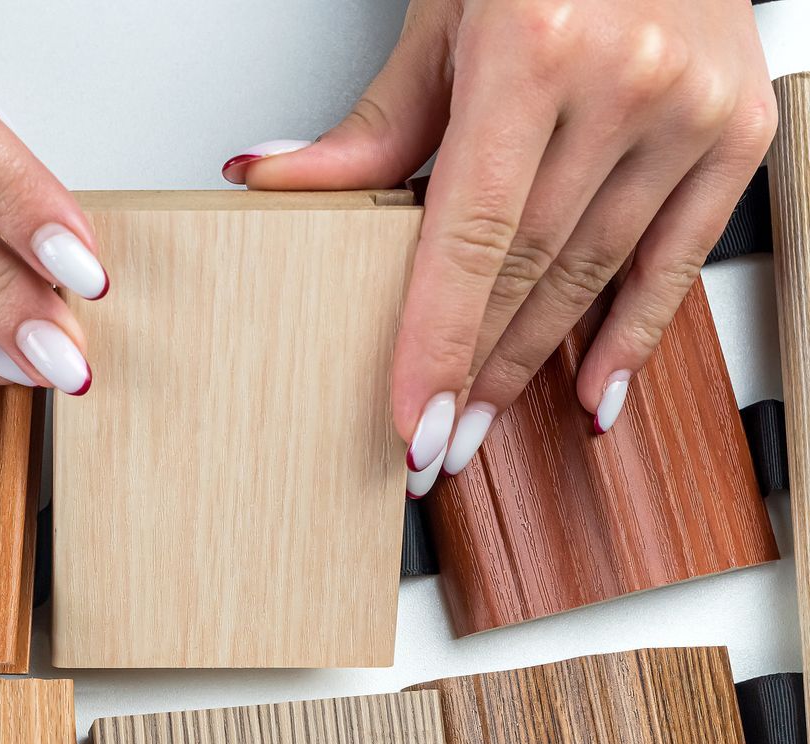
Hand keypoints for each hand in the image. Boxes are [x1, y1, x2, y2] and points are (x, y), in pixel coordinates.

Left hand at [223, 0, 775, 493]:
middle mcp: (625, 80)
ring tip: (484, 421)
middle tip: (433, 439)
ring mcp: (690, 107)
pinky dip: (634, 333)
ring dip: (534, 363)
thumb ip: (371, 125)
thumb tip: (268, 180)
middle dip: (475, 369)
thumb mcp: (440, 22)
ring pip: (595, 272)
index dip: (437, 342)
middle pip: (530, 268)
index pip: (470, 238)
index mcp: (535, 49)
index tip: (412, 420)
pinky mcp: (739, 127)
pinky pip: (679, 257)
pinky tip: (594, 391)